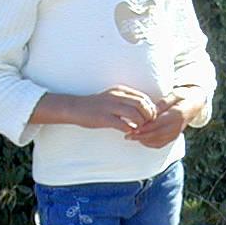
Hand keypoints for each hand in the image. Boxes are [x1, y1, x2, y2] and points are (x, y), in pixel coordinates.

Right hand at [31, 86, 156, 131]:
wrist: (75, 108)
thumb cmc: (95, 105)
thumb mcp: (112, 98)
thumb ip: (126, 101)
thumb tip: (142, 109)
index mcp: (120, 90)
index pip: (143, 97)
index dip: (150, 108)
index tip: (149, 117)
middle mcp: (117, 96)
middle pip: (142, 104)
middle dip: (148, 116)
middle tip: (147, 125)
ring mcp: (110, 107)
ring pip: (135, 114)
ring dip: (140, 124)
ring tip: (138, 129)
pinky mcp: (104, 118)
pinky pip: (122, 124)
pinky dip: (129, 130)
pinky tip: (128, 134)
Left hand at [127, 86, 206, 147]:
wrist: (193, 106)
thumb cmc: (181, 97)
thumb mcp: (173, 95)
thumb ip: (162, 104)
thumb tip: (150, 111)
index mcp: (177, 115)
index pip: (157, 124)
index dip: (144, 128)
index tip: (132, 128)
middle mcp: (177, 127)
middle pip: (155, 135)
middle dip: (140, 136)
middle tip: (127, 136)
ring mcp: (175, 134)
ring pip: (156, 141)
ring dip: (143, 140)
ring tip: (131, 136)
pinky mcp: (173, 138)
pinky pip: (159, 144)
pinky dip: (149, 143)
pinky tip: (140, 138)